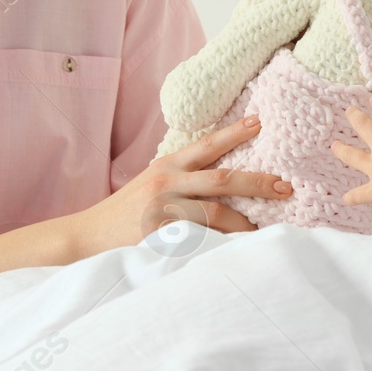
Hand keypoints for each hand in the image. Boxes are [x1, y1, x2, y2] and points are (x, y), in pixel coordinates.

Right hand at [72, 115, 291, 255]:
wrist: (87, 236)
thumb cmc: (126, 211)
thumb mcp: (152, 182)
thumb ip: (182, 175)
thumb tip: (224, 175)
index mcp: (167, 165)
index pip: (207, 145)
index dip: (234, 133)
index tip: (260, 122)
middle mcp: (166, 182)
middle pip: (221, 179)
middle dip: (257, 182)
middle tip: (284, 186)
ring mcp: (164, 210)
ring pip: (216, 212)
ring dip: (244, 221)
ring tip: (262, 228)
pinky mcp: (161, 237)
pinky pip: (201, 239)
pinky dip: (222, 243)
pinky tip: (237, 247)